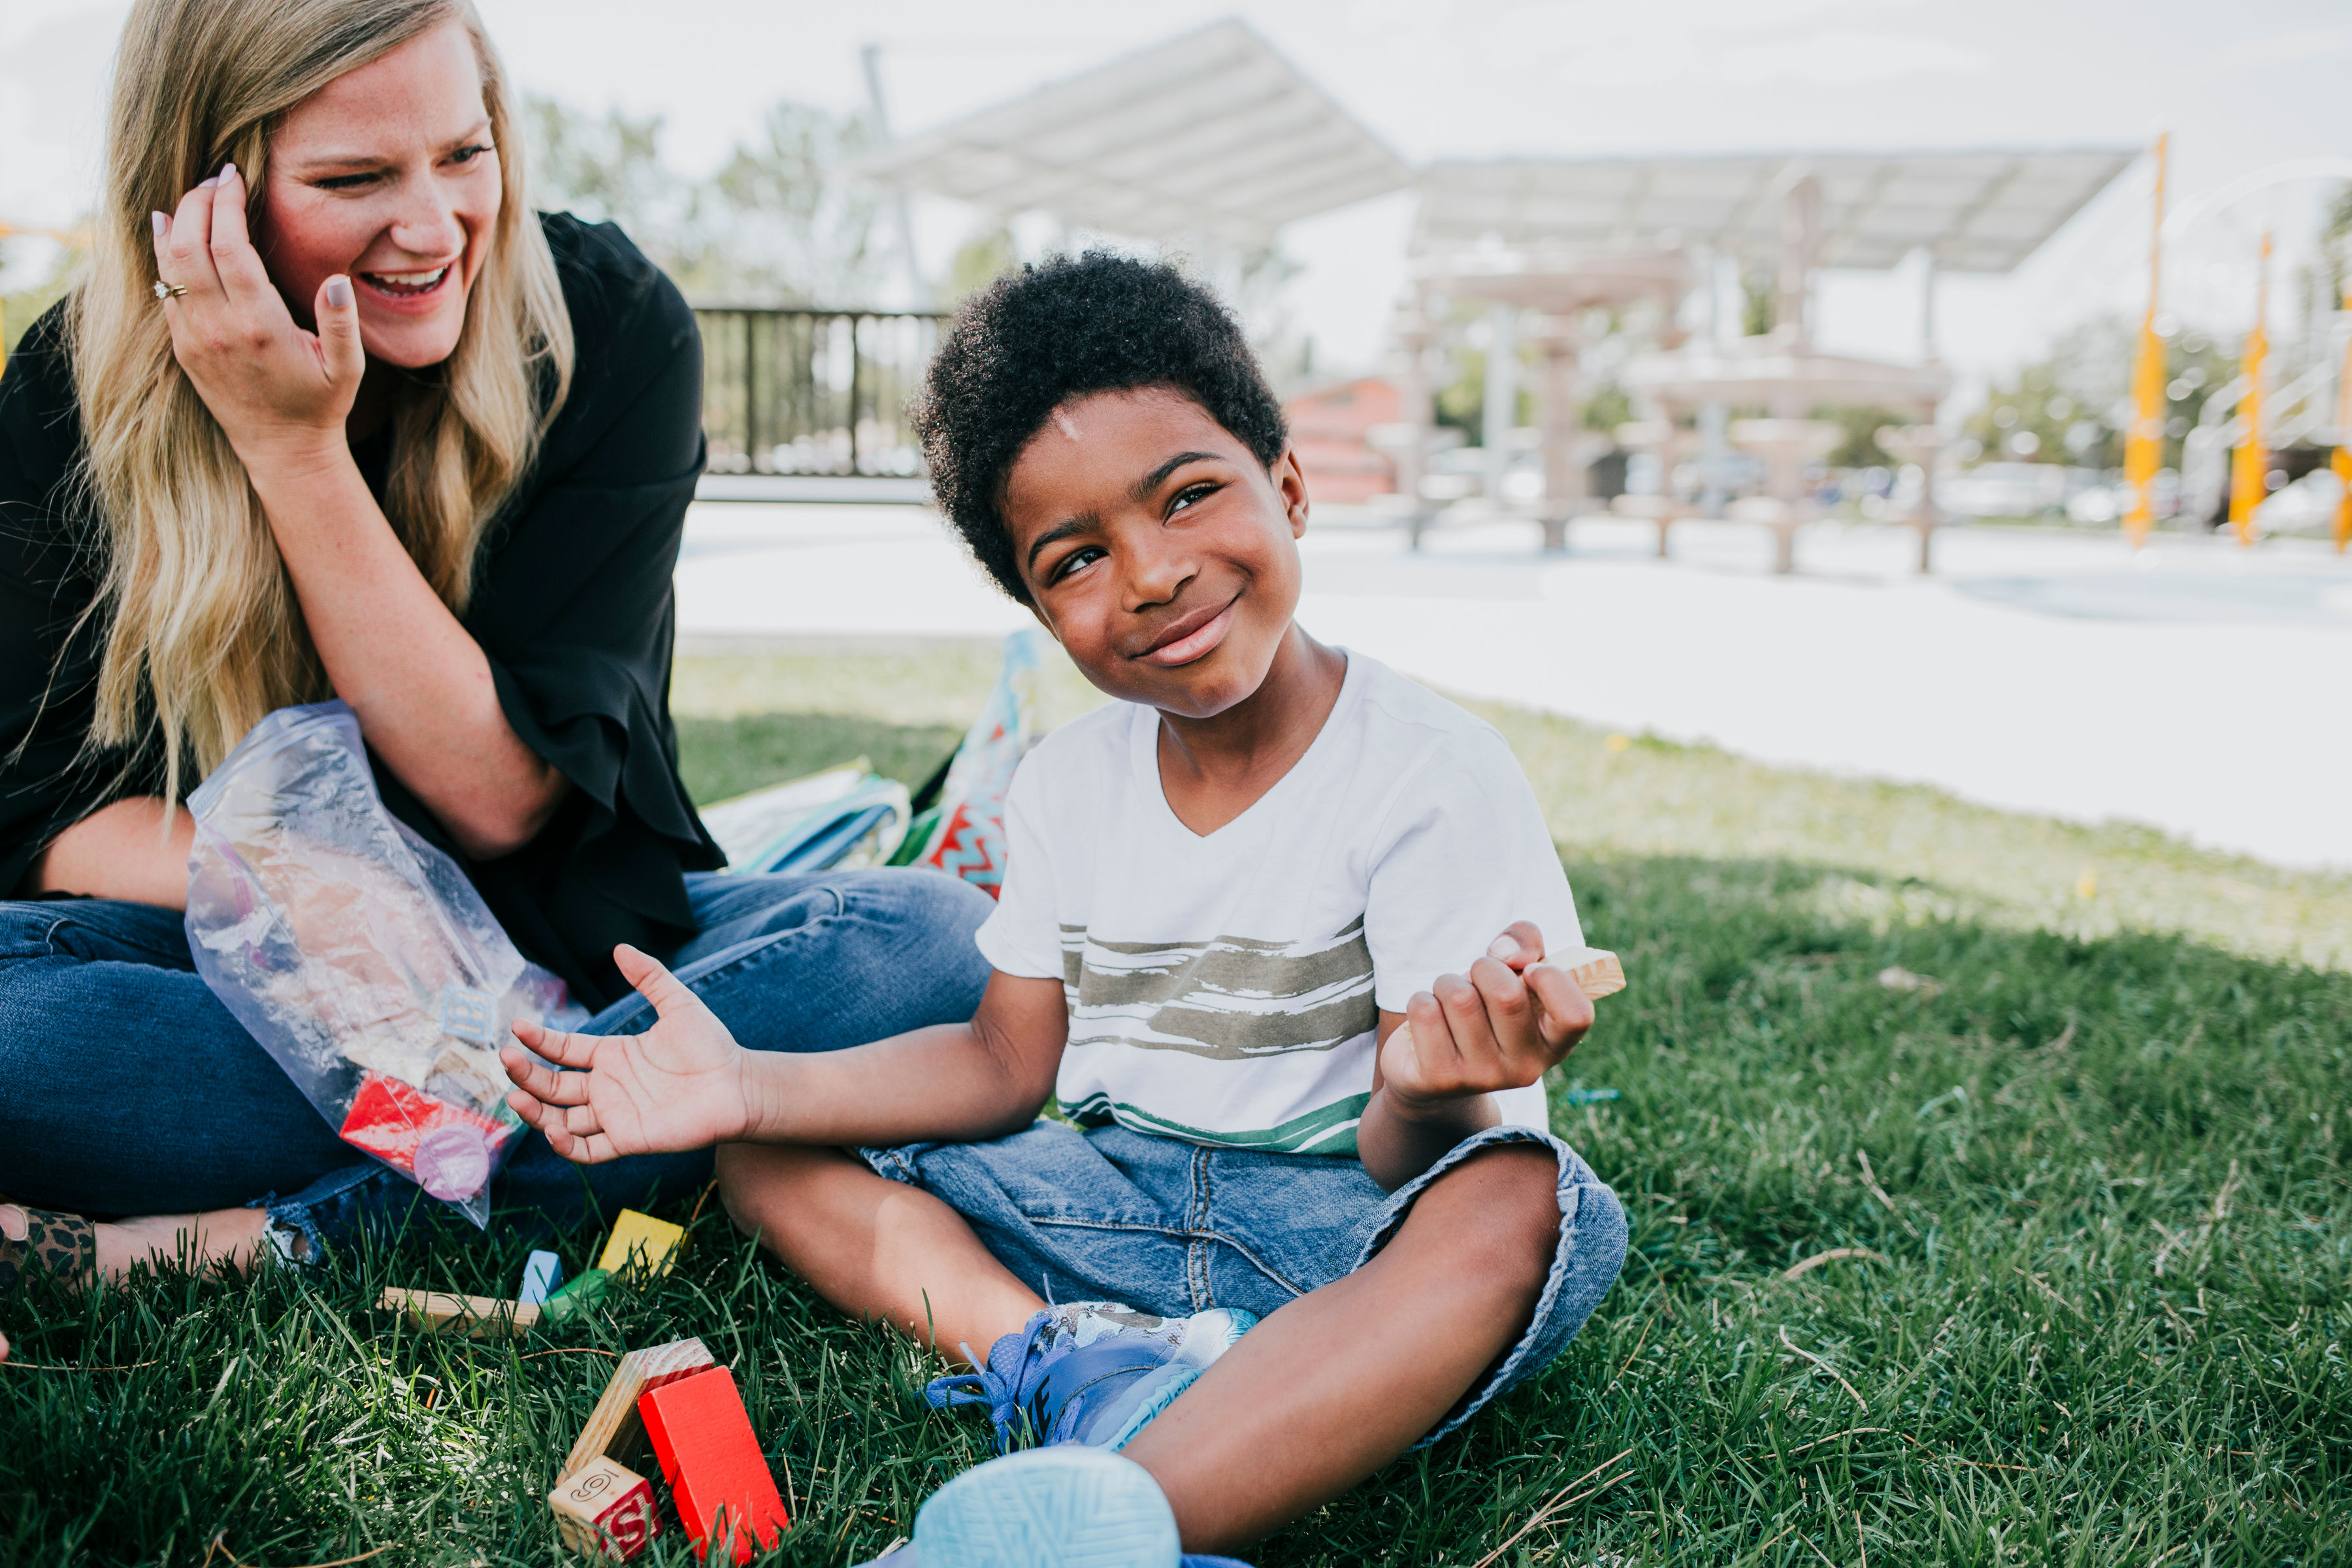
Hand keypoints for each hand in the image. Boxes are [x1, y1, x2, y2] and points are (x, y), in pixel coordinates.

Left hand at [152, 163, 363, 466]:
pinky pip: (163, 289)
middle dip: (197, 202)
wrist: (282, 450)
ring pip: (167, 264)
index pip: (229, 247)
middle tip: (215, 180)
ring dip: (175, 222)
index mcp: (260, 326)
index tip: (234, 174)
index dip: (227, 203)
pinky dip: (163, 252)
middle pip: (188, 244)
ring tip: (193, 197)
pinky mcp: (182, 346)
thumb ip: (342, 323)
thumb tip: (339, 279)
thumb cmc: (320, 405)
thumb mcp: (348, 369)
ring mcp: (194, 337)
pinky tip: (168, 229)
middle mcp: (218, 328)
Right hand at [500, 945, 755, 1162]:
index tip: (518, 1028)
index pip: (563, 1049)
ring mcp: (615, 1114)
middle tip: (506, 1059)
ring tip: (515, 1098)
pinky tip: (553, 1131)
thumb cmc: (712, 1046)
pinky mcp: (629, 1139)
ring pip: (562, 1119)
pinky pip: (589, 1149)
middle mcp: (607, 1086)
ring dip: (536, 1112)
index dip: (539, 1041)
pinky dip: (567, 1146)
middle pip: (553, 1085)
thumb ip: (649, 977)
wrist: (740, 1085)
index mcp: (612, 1054)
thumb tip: (619, 948)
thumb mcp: (677, 1003)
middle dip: (526, 1075)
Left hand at [1378, 921, 1594, 1117]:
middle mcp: (1526, 1067)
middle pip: (1505, 993)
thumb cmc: (1486, 1007)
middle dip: (1483, 967)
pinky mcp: (1441, 1077)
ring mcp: (1483, 1077)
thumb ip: (1524, 942)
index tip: (1529, 970)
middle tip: (1477, 980)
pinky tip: (1430, 1020)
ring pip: (1459, 997)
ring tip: (1451, 1001)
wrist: (1436, 1070)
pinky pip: (1425, 1010)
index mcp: (1555, 1044)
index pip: (1576, 1015)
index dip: (1552, 980)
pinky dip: (1421, 1000)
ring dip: (1447, 983)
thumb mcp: (1515, 970)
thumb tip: (1505, 953)